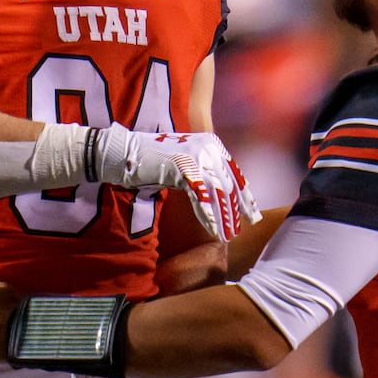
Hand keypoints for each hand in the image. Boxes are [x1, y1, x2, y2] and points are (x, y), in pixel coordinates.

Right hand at [96, 125, 261, 241]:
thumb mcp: (186, 162)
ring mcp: (195, 156)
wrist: (126, 152)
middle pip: (228, 183)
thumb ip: (205, 171)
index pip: (233, 172)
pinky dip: (208, 215)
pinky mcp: (183, 168)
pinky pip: (200, 197)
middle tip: (242, 228)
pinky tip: (213, 230)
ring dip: (223, 216)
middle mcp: (207, 146)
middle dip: (236, 209)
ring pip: (216, 192)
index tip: (252, 214)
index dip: (244, 195)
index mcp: (211, 143)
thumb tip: (224, 192)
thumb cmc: (154, 160)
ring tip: (227, 235)